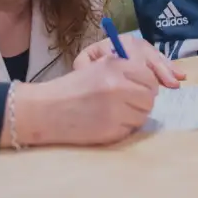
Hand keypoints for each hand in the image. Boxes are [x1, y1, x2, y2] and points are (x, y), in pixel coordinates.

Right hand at [6, 56, 158, 147]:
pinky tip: (108, 122)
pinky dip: (123, 128)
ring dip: (134, 115)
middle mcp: (118, 86)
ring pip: (142, 115)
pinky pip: (130, 129)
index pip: (150, 77)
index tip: (141, 88)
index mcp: (115, 67)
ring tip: (117, 112)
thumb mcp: (98, 67)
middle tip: (130, 102)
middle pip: (150, 98)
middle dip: (143, 101)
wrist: (45, 109)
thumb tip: (153, 80)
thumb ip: (125, 70)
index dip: (147, 84)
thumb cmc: (72, 87)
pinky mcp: (111, 131)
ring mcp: (115, 110)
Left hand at [74, 33, 185, 87]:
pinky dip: (171, 68)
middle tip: (170, 83)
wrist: (92, 62)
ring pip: (157, 57)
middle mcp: (130, 43)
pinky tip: (180, 75)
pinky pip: (161, 59)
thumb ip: (85, 64)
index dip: (141, 65)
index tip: (149, 79)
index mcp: (114, 43)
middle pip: (148, 53)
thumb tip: (96, 68)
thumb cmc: (90, 65)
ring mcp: (140, 48)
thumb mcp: (84, 62)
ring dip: (168, 69)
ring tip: (177, 81)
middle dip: (161, 69)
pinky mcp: (148, 55)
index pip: (131, 51)